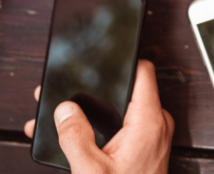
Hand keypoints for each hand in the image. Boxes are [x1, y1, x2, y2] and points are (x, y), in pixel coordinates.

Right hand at [24, 61, 173, 173]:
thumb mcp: (90, 170)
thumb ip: (75, 137)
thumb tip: (64, 110)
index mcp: (149, 122)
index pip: (143, 72)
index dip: (123, 59)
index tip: (102, 52)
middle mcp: (156, 124)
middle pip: (126, 90)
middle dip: (93, 91)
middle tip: (63, 91)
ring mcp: (153, 135)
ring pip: (121, 109)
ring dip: (90, 112)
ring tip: (56, 115)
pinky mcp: (145, 146)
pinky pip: (123, 126)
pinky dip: (99, 127)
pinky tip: (70, 134)